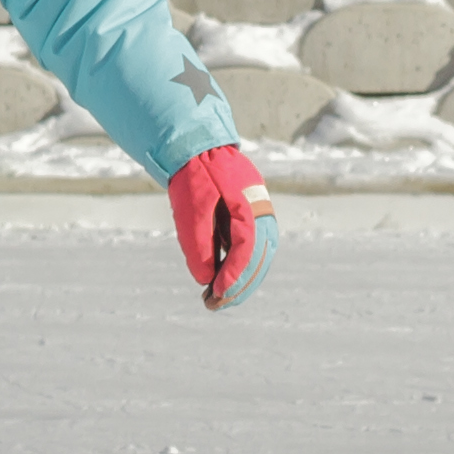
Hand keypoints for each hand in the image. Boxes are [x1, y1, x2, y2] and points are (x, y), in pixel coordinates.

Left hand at [169, 144, 274, 309]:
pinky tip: (223, 282)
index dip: (234, 275)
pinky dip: (242, 268)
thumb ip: (198, 244)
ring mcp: (261, 215)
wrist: (200, 148)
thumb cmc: (194, 177)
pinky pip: (254, 249)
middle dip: (240, 287)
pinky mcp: (254, 218)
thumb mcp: (190, 210)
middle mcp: (262, 213)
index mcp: (249, 206)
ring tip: (219, 300)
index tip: (218, 294)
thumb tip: (206, 279)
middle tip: (216, 305)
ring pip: (260, 257)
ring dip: (242, 281)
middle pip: (259, 259)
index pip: (246, 250)